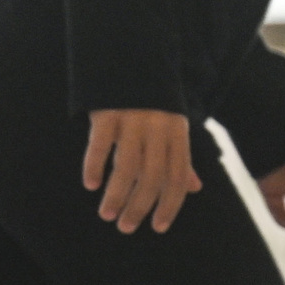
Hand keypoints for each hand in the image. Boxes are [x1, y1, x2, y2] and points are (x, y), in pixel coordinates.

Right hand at [80, 108, 202, 234]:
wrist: (133, 58)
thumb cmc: (154, 100)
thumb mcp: (174, 125)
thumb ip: (181, 157)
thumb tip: (193, 189)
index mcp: (177, 133)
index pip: (177, 177)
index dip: (170, 205)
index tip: (158, 227)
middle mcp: (158, 128)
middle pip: (152, 177)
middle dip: (140, 206)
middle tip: (126, 227)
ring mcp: (132, 120)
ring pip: (127, 167)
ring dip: (117, 195)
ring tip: (107, 214)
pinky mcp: (107, 112)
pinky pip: (100, 146)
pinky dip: (94, 167)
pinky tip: (91, 184)